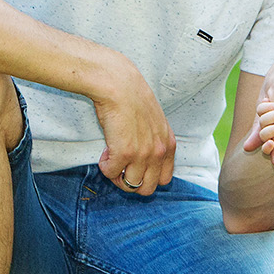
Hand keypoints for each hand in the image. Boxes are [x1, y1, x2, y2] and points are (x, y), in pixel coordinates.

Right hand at [93, 59, 176, 195]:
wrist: (119, 85)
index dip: (147, 177)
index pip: (164, 179)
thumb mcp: (155, 122)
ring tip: (112, 158)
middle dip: (131, 182)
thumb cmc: (133, 99)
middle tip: (121, 167)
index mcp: (168, 145)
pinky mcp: (124, 153)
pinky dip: (105, 166)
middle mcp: (159, 152)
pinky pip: (110, 173)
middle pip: (147, 189)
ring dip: (117, 175)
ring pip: (130, 185)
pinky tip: (105, 150)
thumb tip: (145, 159)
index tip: (135, 166)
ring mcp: (143, 155)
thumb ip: (155, 141)